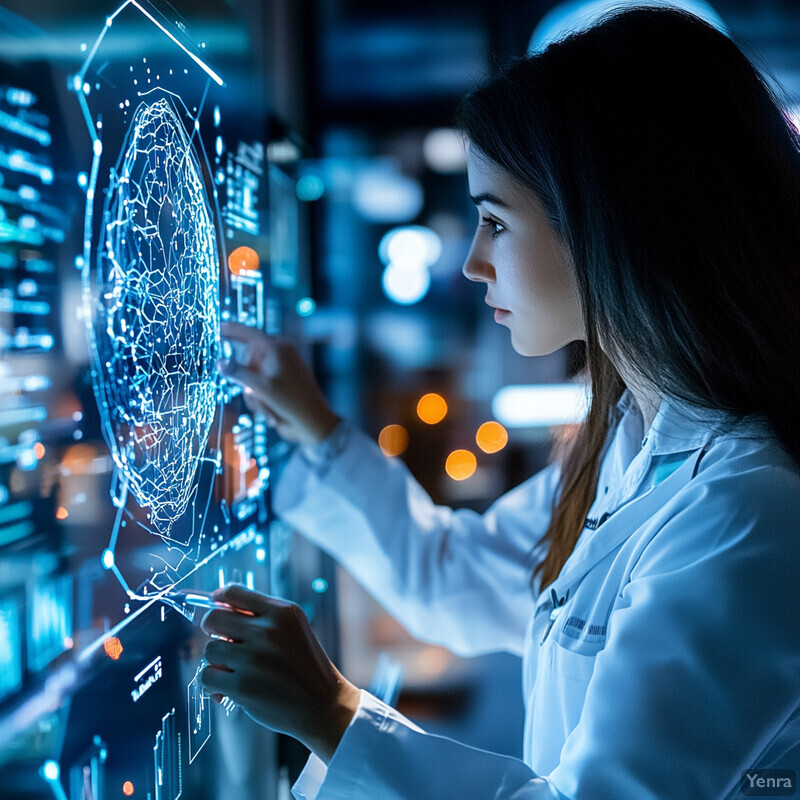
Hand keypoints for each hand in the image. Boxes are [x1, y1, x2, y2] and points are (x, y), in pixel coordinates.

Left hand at [199, 584, 360, 763]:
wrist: (323, 704)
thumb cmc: (305, 666)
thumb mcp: (293, 628)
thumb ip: (262, 615)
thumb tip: (220, 607)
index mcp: (282, 612)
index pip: (233, 592)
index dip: (217, 598)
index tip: (215, 605)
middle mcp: (267, 631)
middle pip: (213, 618)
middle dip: (211, 629)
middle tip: (222, 641)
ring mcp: (253, 658)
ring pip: (210, 650)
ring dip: (217, 662)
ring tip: (234, 671)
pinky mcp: (242, 686)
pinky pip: (207, 677)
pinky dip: (213, 685)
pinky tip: (228, 690)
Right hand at [218, 321, 339, 444]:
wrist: (312, 424)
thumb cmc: (291, 403)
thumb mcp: (261, 388)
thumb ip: (238, 373)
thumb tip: (219, 362)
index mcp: (278, 348)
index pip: (249, 333)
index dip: (231, 329)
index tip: (216, 326)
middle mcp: (279, 355)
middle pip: (247, 361)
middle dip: (248, 383)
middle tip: (257, 397)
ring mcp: (280, 369)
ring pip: (251, 377)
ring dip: (254, 396)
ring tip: (268, 409)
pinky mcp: (279, 383)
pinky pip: (258, 387)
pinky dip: (260, 400)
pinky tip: (272, 414)